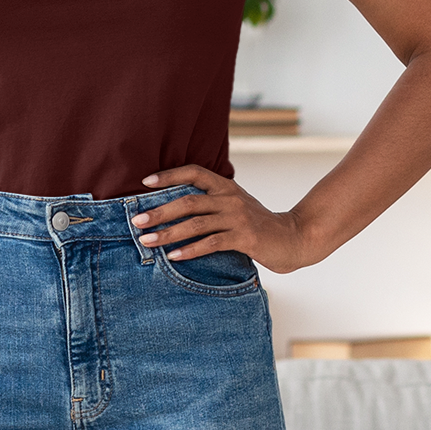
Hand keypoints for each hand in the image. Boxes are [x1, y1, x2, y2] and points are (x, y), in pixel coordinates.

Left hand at [133, 164, 316, 274]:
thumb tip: (174, 208)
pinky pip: (211, 243)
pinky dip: (189, 250)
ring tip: (147, 241)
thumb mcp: (235, 207)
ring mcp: (238, 217)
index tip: (145, 183)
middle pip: (188, 201)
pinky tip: (173, 257)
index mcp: (226, 186)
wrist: (294, 239)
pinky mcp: (244, 237)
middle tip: (136, 221)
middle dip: (159, 211)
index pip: (194, 172)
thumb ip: (212, 204)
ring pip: (195, 223)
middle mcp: (230, 198)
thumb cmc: (258, 225)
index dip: (169, 175)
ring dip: (168, 233)